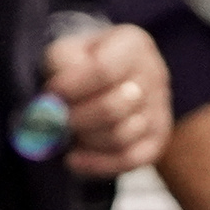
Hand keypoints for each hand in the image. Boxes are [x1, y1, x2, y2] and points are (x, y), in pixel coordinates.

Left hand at [39, 17, 171, 176]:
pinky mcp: (157, 139)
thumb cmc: (82, 63)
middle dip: (76, 118)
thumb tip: (54, 101)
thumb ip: (58, 66)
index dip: (72, 87)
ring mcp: (159, 108)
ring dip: (85, 140)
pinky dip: (96, 164)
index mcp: (133, 45)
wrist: (106, 78)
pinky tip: (74, 158)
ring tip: (68, 133)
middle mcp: (154, 74)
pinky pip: (129, 160)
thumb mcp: (67, 50)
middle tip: (55, 120)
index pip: (104, 70)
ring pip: (121, 136)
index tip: (50, 94)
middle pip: (114, 107)